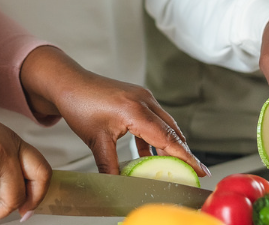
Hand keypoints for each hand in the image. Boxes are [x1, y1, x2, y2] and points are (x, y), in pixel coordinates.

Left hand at [18, 46, 207, 177]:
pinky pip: (153, 119)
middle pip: (172, 131)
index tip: (200, 170)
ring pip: (164, 124)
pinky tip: (149, 153)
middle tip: (193, 172)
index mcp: (136, 111)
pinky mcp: (137, 97)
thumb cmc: (80, 105)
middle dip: (183, 153)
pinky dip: (155, 136)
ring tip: (174, 165)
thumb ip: (110, 166)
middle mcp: (144, 101)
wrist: (69, 82)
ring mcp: (141, 97)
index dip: (185, 157)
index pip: (167, 139)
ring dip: (169, 144)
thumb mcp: (96, 141)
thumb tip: (117, 187)